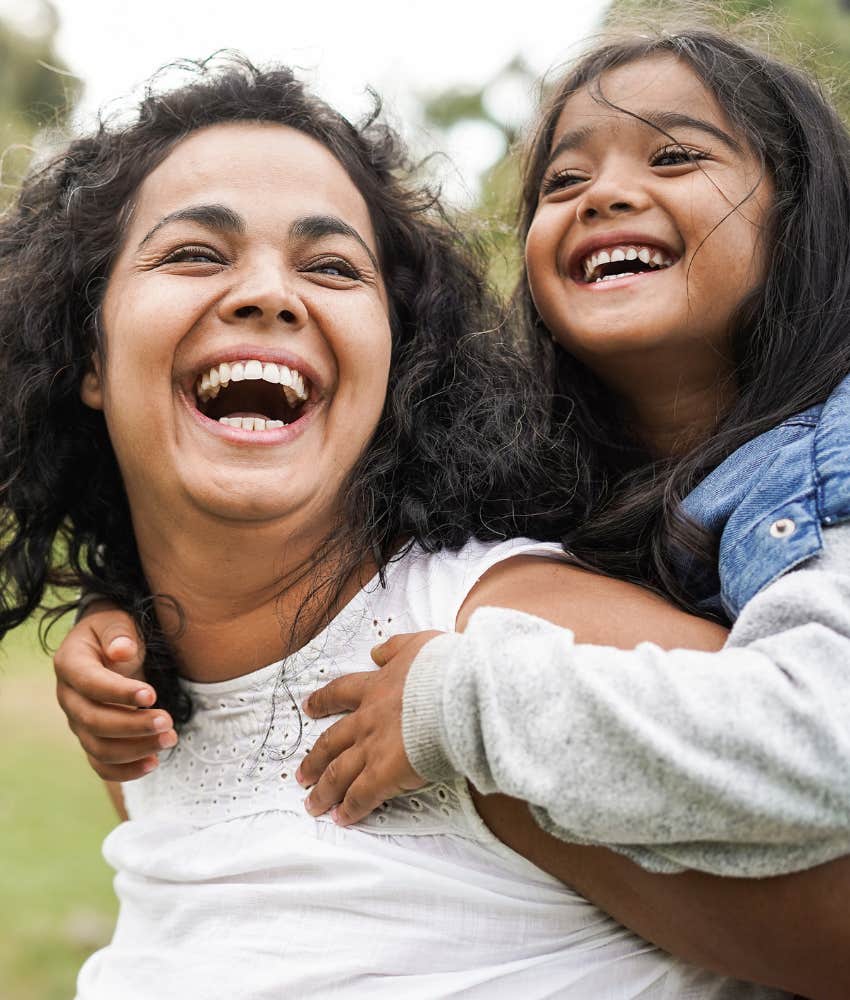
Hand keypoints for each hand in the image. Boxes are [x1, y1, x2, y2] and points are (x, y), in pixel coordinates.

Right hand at [54, 602, 175, 780]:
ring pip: (99, 747)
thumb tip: (121, 651)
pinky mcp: (92, 738)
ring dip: (135, 749)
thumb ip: (118, 633)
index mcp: (70, 664)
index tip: (152, 695)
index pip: (90, 684)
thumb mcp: (116, 621)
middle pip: (93, 721)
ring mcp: (78, 721)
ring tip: (170, 739)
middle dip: (133, 726)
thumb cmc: (115, 631)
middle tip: (168, 722)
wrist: (109, 644)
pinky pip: (102, 763)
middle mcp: (68, 697)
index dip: (119, 693)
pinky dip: (126, 770)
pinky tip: (153, 763)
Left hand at [296, 629, 442, 824]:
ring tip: (313, 804)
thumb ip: (395, 648)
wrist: (456, 693)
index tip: (310, 707)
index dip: (323, 701)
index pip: (341, 693)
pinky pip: (360, 796)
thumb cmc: (444, 669)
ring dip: (324, 790)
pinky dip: (350, 809)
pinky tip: (342, 818)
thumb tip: (376, 651)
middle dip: (315, 759)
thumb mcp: (417, 645)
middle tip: (301, 772)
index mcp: (376, 687)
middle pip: (331, 741)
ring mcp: (372, 748)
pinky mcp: (384, 774)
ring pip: (337, 773)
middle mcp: (367, 719)